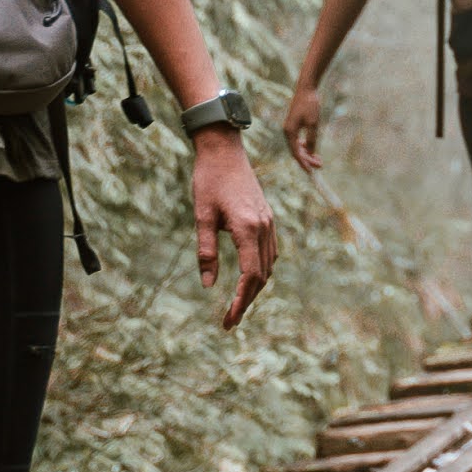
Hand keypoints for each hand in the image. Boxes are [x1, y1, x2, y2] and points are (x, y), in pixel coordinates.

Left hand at [190, 131, 278, 326]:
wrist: (224, 150)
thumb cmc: (208, 179)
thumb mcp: (201, 216)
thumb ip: (206, 251)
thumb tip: (209, 285)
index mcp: (247, 227)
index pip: (250, 276)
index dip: (240, 301)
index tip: (229, 319)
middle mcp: (263, 227)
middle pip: (262, 276)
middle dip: (247, 301)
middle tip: (229, 321)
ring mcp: (269, 223)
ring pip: (268, 266)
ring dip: (255, 289)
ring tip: (237, 305)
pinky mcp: (267, 219)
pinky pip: (270, 253)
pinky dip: (261, 271)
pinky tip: (250, 279)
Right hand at [283, 81, 329, 173]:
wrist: (306, 89)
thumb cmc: (310, 104)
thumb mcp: (313, 123)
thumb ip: (312, 139)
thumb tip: (310, 153)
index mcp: (290, 132)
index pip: (296, 153)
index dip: (304, 163)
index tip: (312, 172)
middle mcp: (287, 131)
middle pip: (296, 151)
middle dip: (307, 160)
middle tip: (320, 165)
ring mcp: (290, 128)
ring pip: (297, 147)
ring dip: (307, 154)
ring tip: (318, 160)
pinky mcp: (294, 125)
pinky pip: (297, 140)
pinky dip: (304, 146)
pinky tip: (311, 149)